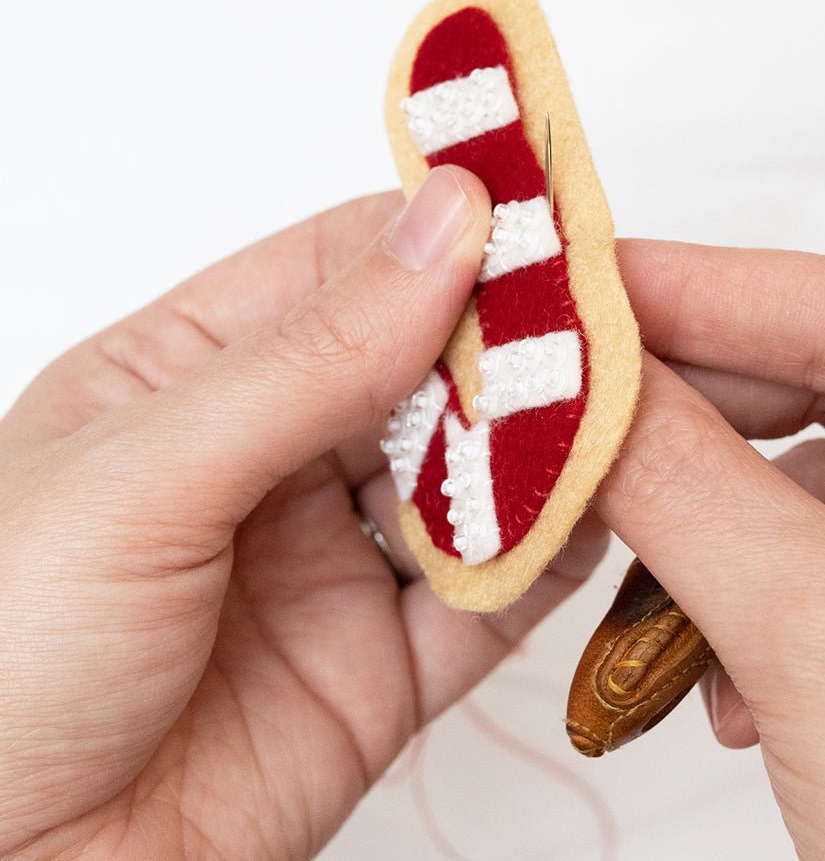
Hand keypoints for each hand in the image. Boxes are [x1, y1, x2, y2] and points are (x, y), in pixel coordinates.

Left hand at [0, 167, 605, 860]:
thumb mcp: (146, 476)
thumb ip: (310, 359)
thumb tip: (443, 228)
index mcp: (195, 377)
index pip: (345, 268)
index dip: (446, 238)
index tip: (541, 219)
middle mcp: (275, 457)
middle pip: (426, 368)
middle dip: (513, 345)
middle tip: (606, 321)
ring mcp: (335, 559)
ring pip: (471, 479)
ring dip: (544, 449)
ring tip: (622, 410)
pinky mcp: (385, 663)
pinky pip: (490, 599)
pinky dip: (548, 561)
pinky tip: (598, 518)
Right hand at [601, 241, 824, 858]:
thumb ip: (685, 486)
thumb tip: (575, 389)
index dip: (696, 290)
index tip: (577, 287)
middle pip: (819, 389)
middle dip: (680, 412)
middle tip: (562, 404)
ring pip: (802, 484)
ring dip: (699, 525)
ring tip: (614, 548)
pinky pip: (810, 564)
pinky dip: (737, 597)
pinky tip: (704, 669)